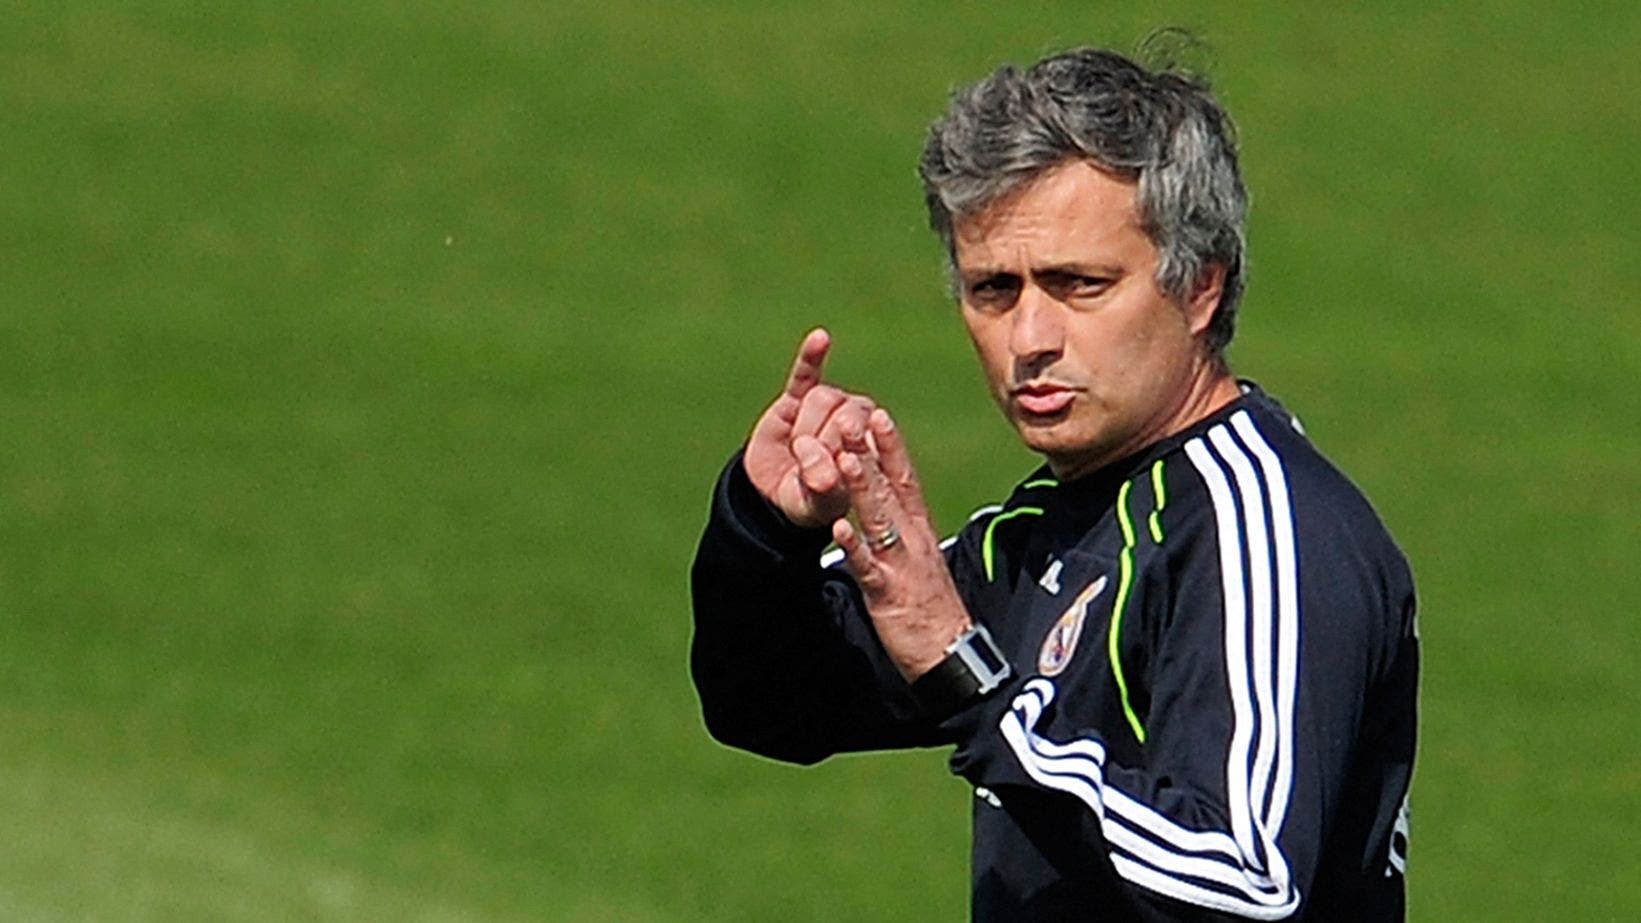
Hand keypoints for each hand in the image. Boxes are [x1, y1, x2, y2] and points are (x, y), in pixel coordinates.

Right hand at [744, 329, 877, 528]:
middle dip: (822, 444)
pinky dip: (812, 357)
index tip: (833, 470)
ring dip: (805, 428)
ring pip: (822, 399)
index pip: (868, 436)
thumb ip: (820, 487)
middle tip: (807, 469)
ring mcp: (828, 407)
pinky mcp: (797, 397)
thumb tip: (822, 473)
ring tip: (796, 451)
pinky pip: (807, 373)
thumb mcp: (814, 504)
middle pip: (847, 414)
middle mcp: (857, 420)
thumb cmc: (806, 502)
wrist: (772, 495)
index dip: (845, 453)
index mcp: (873, 446)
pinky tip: (820, 338)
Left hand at [830, 407, 973, 679]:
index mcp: (920, 531)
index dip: (891, 447)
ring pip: (880, 520)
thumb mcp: (920, 562)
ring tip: (845, 459)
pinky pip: (869, 566)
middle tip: (855, 414)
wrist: (950, 656)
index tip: (877, 413)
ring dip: (863, 488)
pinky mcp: (888, 593)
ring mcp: (901, 565)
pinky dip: (854, 546)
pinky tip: (839, 527)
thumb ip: (905, 532)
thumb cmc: (932, 611)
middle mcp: (913, 541)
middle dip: (873, 452)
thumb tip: (889, 506)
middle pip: (892, 489)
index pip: (906, 480)